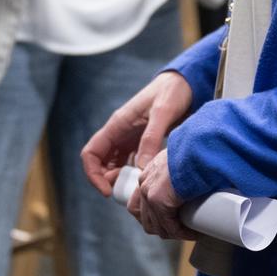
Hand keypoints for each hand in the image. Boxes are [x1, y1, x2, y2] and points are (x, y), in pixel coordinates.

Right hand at [81, 71, 192, 195]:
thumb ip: (151, 138)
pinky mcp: (143, 143)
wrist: (185, 83)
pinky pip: (132, 164)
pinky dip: (136, 175)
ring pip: (116, 166)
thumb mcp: (162, 112)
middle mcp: (120, 133)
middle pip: (101, 163)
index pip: (91, 153)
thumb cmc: (171, 91)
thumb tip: (141, 168)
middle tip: (128, 192)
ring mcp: (130, 139)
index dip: (93, 174)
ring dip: (123, 180)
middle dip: (109, 181)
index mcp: (117, 125)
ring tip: (140, 189)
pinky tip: (150, 180)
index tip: (107, 190)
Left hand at [129, 149, 194, 240]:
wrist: (197, 149)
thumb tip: (189, 187)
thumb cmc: (194, 153)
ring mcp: (148, 193)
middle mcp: (144, 184)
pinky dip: (182, 233)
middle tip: (183, 229)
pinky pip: (169, 227)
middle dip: (163, 228)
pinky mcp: (158, 201)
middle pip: (146, 219)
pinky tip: (195, 232)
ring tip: (191, 231)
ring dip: (174, 233)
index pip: (141, 205)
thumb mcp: (180, 161)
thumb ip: (177, 173)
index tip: (174, 221)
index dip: (156, 218)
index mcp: (147, 175)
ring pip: (157, 227)